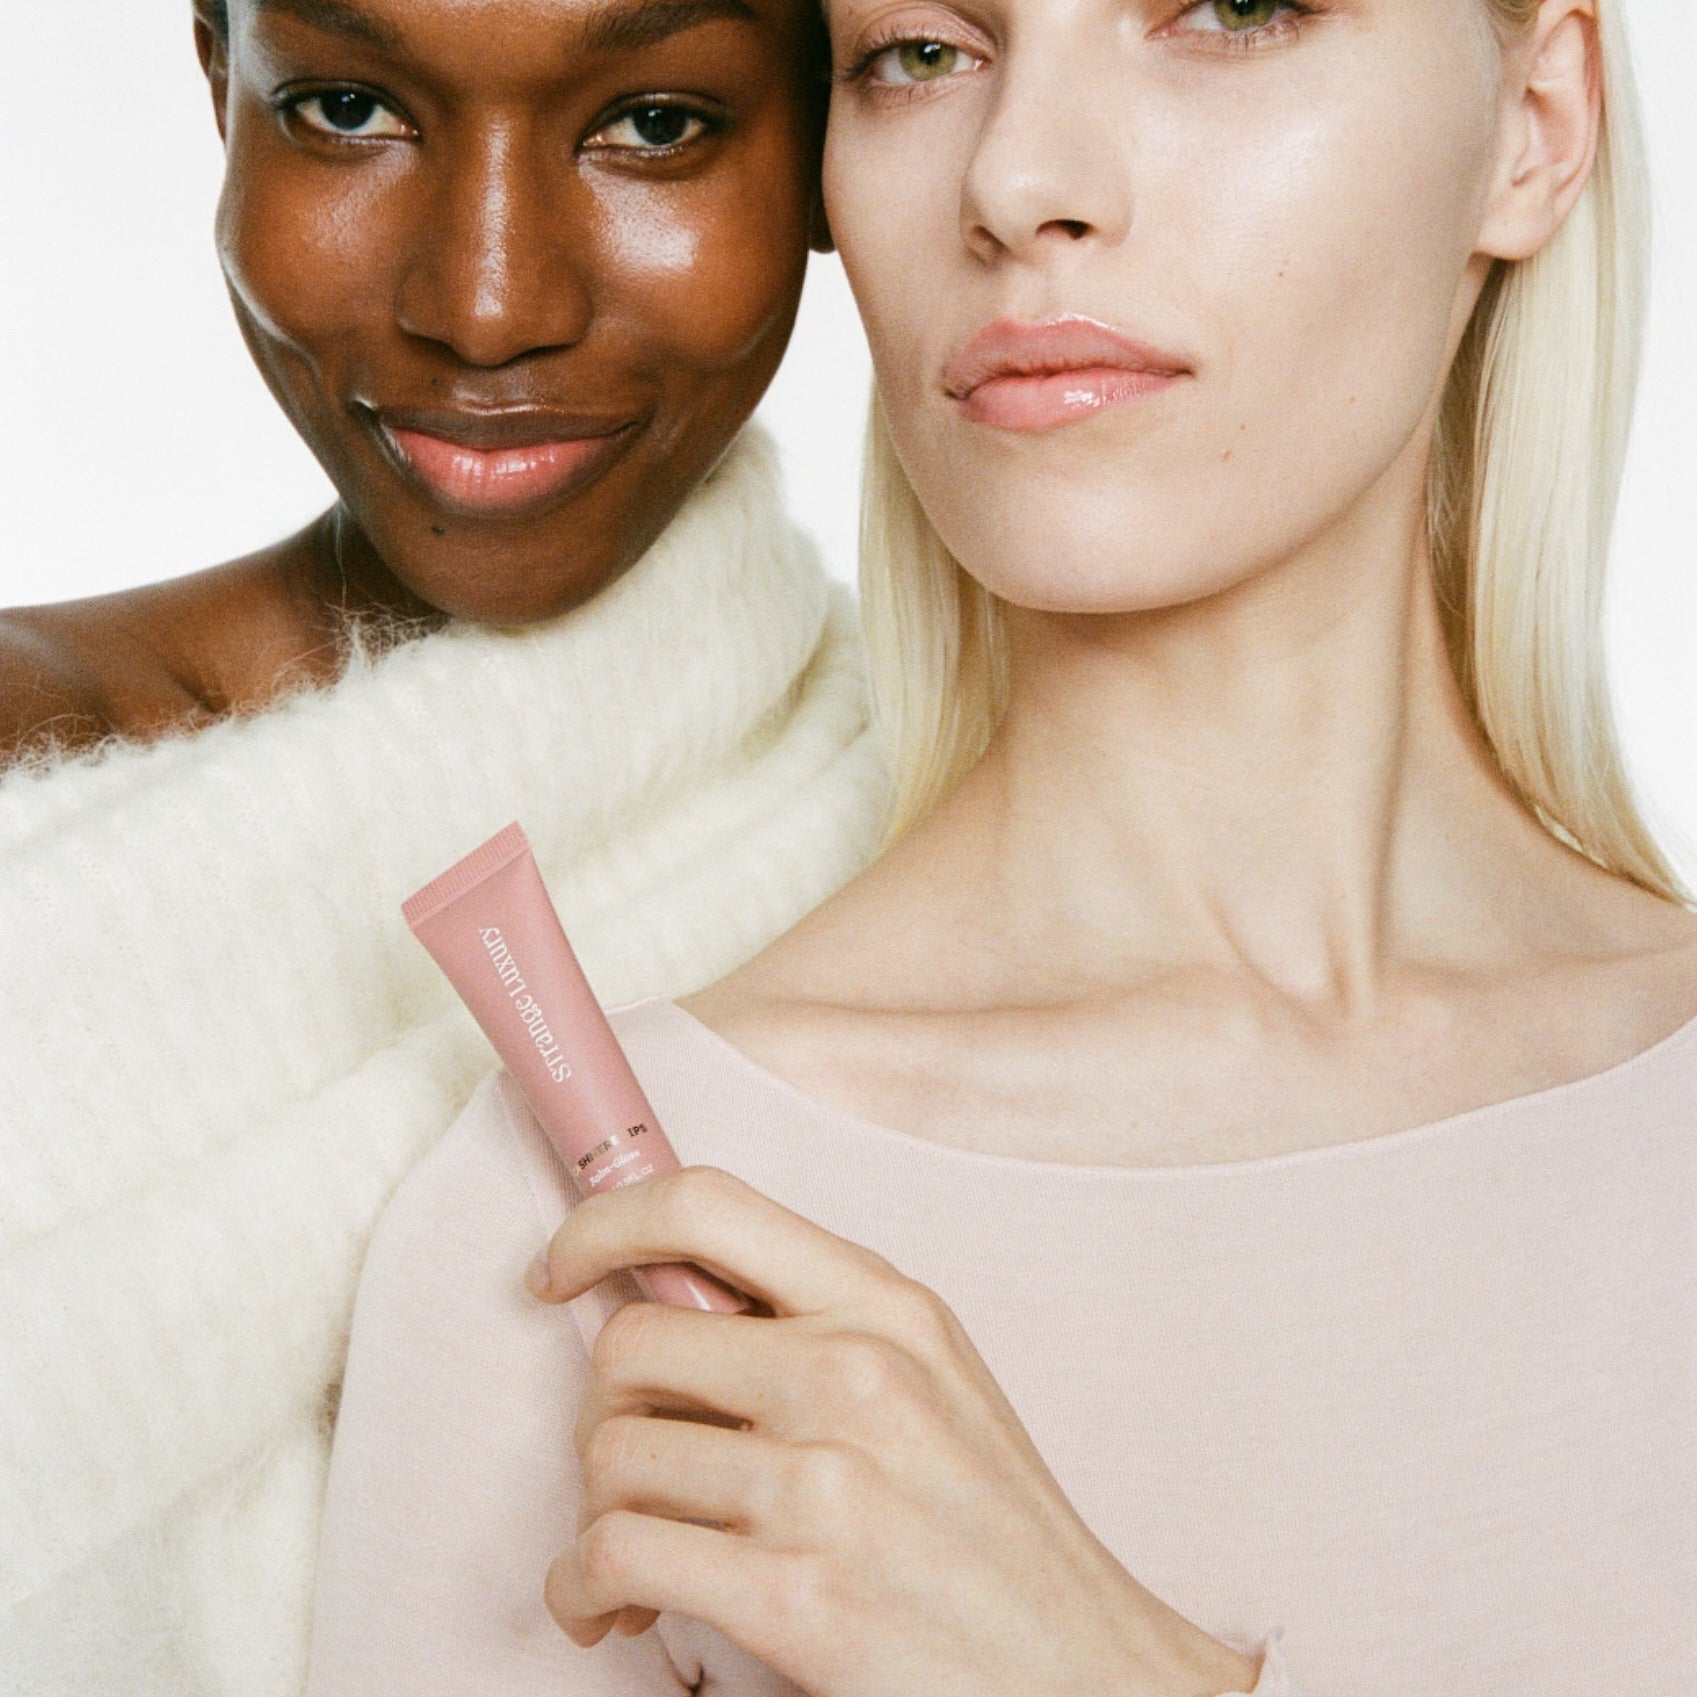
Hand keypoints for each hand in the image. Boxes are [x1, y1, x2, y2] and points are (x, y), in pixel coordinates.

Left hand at [526, 1166, 1262, 1696]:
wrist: (1084, 1673)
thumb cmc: (992, 1535)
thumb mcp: (933, 1384)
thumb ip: (818, 1328)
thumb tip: (665, 1304)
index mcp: (889, 1305)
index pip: (706, 1206)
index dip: (606, 1223)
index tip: (560, 1268)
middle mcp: (857, 1372)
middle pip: (631, 1340)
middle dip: (602, 1411)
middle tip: (626, 1464)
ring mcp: (828, 1483)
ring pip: (611, 1453)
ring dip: (595, 1514)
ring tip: (633, 1554)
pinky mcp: (798, 1595)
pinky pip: (616, 1554)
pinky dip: (585, 1588)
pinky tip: (614, 1611)